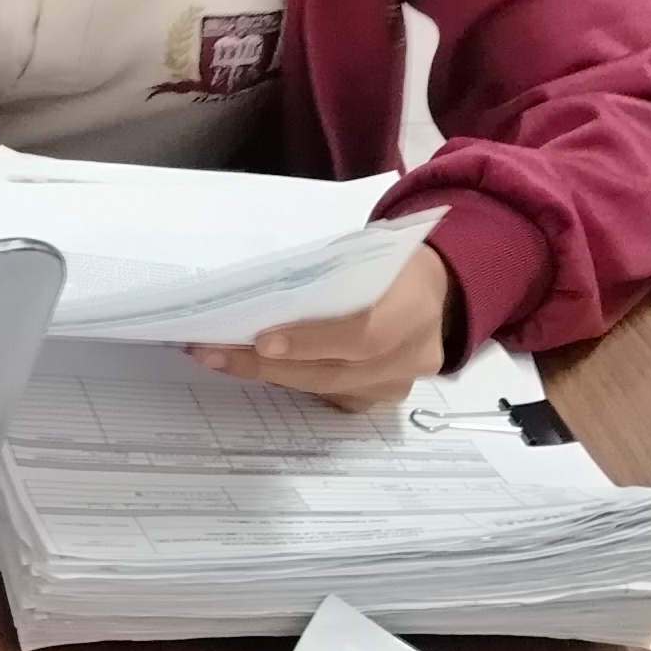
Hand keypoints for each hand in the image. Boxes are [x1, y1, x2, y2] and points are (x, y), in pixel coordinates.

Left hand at [187, 244, 452, 408]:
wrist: (435, 289)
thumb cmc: (391, 263)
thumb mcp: (367, 252)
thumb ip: (325, 276)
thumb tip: (257, 294)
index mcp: (415, 303)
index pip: (361, 333)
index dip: (310, 341)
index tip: (261, 339)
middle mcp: (413, 353)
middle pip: (334, 370)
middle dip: (268, 364)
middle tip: (214, 352)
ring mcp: (399, 382)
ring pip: (327, 389)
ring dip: (270, 375)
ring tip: (220, 358)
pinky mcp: (382, 397)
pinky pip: (331, 397)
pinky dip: (292, 382)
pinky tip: (256, 368)